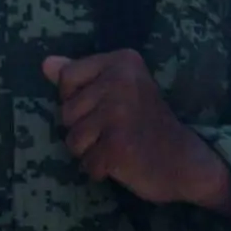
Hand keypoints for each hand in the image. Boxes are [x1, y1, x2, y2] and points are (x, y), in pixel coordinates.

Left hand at [41, 50, 230, 211]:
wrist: (185, 161)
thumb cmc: (146, 123)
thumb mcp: (118, 90)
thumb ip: (82, 77)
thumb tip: (45, 64)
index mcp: (121, 61)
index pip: (66, 77)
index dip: (77, 99)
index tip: (105, 106)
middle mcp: (121, 81)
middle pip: (66, 111)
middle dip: (84, 129)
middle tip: (116, 130)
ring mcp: (119, 113)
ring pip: (72, 139)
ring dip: (90, 151)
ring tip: (116, 145)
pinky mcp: (119, 145)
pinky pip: (86, 163)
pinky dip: (99, 169)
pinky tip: (121, 161)